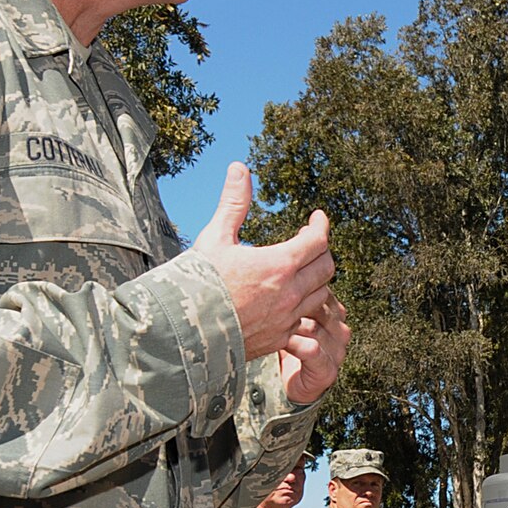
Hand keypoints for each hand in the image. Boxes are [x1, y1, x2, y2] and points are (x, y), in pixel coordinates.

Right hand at [191, 163, 339, 361]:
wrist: (182, 330)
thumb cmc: (197, 281)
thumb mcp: (215, 236)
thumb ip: (233, 203)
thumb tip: (240, 168)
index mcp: (279, 264)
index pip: (318, 241)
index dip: (320, 226)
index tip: (316, 217)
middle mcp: (290, 293)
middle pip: (326, 269)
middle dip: (321, 252)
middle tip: (307, 243)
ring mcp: (287, 319)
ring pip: (320, 296)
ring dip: (315, 281)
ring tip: (299, 271)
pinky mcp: (279, 339)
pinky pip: (308, 326)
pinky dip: (307, 312)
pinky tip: (293, 304)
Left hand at [278, 294, 348, 403]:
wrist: (284, 385)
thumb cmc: (285, 346)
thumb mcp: (289, 316)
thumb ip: (289, 296)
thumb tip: (270, 268)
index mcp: (334, 312)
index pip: (322, 290)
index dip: (298, 288)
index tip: (274, 287)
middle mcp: (339, 330)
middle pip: (319, 306)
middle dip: (292, 305)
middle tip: (269, 304)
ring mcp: (337, 351)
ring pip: (314, 327)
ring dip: (290, 326)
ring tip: (271, 324)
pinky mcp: (328, 370)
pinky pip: (312, 351)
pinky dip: (295, 345)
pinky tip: (281, 341)